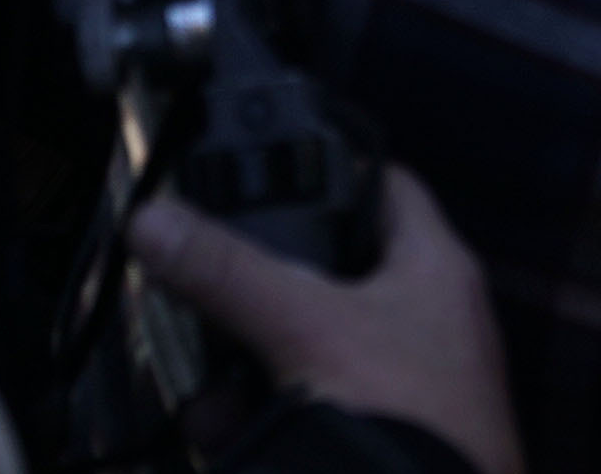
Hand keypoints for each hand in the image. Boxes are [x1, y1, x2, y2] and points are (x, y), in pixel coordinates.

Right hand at [130, 167, 523, 473]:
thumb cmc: (414, 427)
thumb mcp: (303, 328)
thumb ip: (228, 272)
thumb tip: (163, 225)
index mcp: (436, 269)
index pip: (384, 183)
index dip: (331, 165)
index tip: (276, 167)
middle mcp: (437, 322)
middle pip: (339, 272)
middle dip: (269, 290)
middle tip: (218, 291)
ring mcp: (421, 385)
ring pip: (323, 348)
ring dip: (261, 364)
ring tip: (213, 387)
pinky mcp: (399, 435)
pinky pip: (327, 405)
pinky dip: (278, 412)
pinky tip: (230, 428)